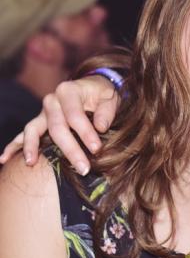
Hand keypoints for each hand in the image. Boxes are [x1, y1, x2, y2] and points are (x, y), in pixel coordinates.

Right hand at [0, 75, 119, 173]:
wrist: (92, 88)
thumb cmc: (102, 94)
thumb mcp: (110, 97)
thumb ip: (106, 111)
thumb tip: (100, 127)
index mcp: (68, 91)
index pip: (74, 116)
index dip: (86, 133)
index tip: (97, 150)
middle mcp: (51, 100)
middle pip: (56, 127)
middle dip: (70, 150)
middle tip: (84, 168)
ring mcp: (42, 112)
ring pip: (33, 130)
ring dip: (32, 148)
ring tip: (31, 163)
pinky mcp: (38, 122)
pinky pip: (23, 134)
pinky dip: (14, 146)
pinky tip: (4, 159)